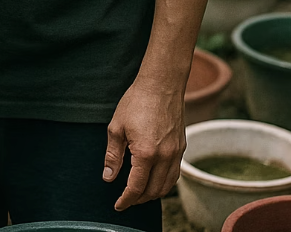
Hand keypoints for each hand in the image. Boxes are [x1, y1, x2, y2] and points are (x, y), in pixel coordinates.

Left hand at [102, 79, 185, 210]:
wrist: (161, 84)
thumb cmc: (136, 101)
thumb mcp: (117, 127)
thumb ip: (113, 155)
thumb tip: (108, 177)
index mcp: (146, 153)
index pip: (136, 187)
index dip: (126, 199)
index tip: (118, 205)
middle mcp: (165, 156)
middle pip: (153, 191)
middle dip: (139, 199)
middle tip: (127, 200)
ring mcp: (176, 152)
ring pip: (167, 185)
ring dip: (153, 193)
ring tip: (140, 193)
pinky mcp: (182, 146)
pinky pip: (175, 173)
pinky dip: (164, 182)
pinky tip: (155, 179)